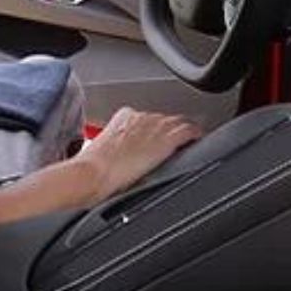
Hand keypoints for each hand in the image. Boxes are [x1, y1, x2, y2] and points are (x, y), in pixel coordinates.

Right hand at [75, 107, 201, 201]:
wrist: (92, 173)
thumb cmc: (92, 168)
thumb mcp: (104, 149)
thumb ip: (119, 145)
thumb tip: (123, 156)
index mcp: (124, 117)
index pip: (149, 118)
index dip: (157, 129)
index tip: (158, 139)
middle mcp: (142, 117)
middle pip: (166, 119)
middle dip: (171, 130)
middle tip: (177, 145)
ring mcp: (156, 126)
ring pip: (180, 123)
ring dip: (184, 133)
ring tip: (189, 144)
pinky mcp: (167, 138)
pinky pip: (190, 131)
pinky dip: (196, 135)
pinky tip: (198, 141)